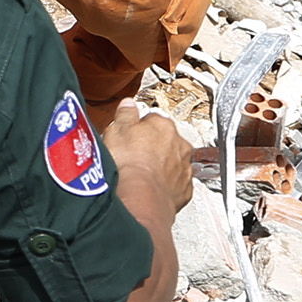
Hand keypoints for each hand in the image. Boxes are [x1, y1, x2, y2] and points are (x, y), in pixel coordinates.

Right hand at [97, 106, 196, 221]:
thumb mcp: (117, 130)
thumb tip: (128, 104)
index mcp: (163, 126)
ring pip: (174, 163)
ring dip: (162, 166)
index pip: (152, 119)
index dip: (138, 127)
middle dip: (153, 147)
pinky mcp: (184, 191)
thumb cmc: (128, 164)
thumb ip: (125, 114)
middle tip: (134, 155)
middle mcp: (179, 145)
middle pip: (166, 141)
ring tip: (142, 175)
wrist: (140, 197)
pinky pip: (176, 185)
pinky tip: (151, 189)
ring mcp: (184, 168)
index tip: (128, 135)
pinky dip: (167, 186)